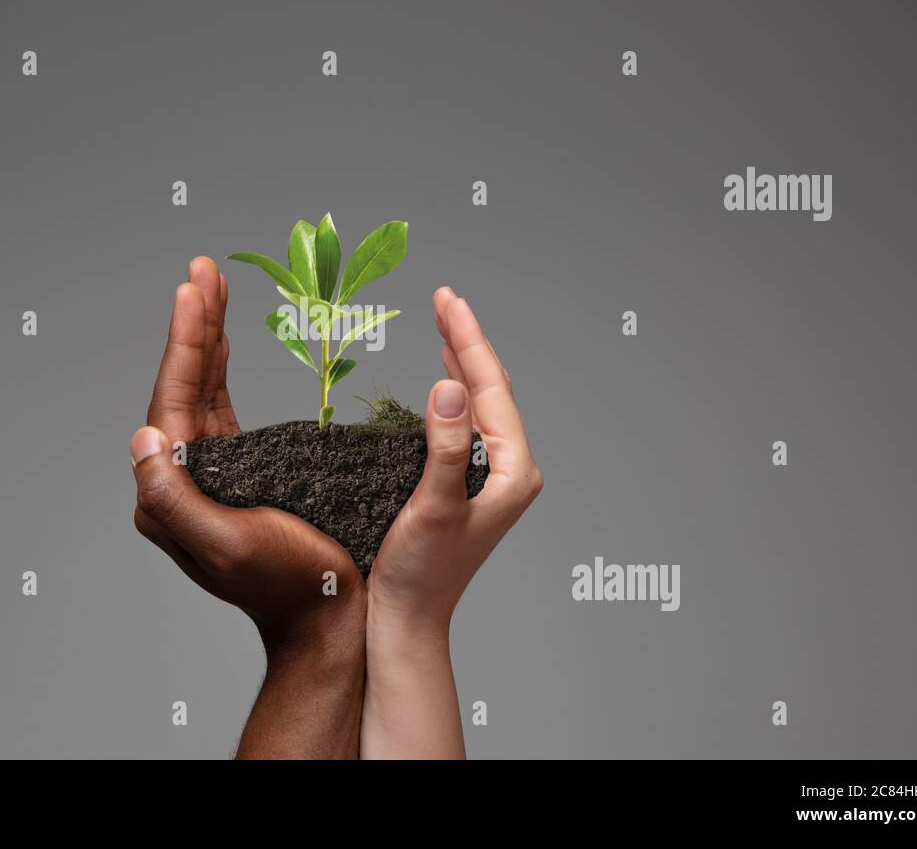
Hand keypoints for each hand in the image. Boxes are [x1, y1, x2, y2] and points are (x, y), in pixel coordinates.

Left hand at [130, 257, 365, 757]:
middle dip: (194, 324)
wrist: (326, 614)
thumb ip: (172, 497)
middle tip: (202, 269)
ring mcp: (207, 471)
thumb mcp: (225, 545)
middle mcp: (180, 477)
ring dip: (206, 337)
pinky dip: (219, 368)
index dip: (185, 341)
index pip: (174, 399)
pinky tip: (222, 344)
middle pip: (183, 384)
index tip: (195, 289)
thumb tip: (143, 437)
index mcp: (171, 491)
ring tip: (212, 285)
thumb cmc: (288, 581)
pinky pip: (220, 406)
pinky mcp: (236, 469)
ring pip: (201, 388)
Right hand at [361, 287, 541, 757]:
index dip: (468, 340)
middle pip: (490, 390)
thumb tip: (448, 386)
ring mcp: (488, 477)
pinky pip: (464, 423)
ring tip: (445, 322)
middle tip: (444, 297)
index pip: (491, 389)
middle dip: (467, 341)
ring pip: (479, 403)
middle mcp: (508, 471)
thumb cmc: (419, 573)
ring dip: (461, 362)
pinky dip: (452, 392)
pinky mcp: (466, 483)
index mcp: (512, 472)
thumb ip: (444, 446)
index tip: (447, 300)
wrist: (404, 620)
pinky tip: (442, 378)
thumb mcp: (433, 507)